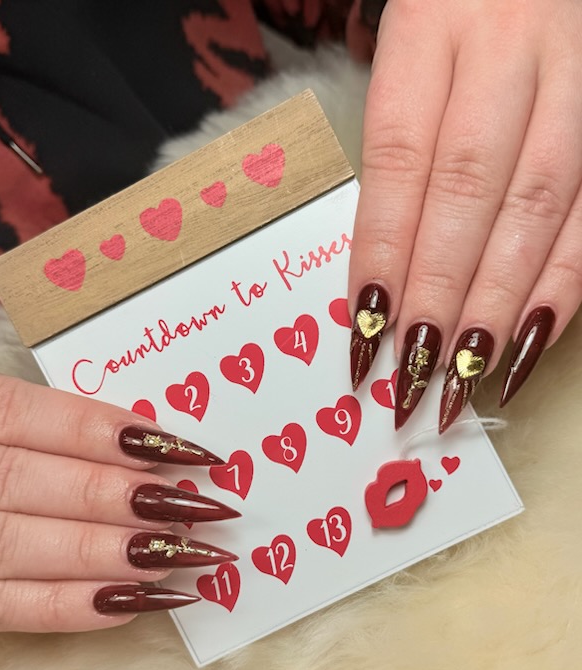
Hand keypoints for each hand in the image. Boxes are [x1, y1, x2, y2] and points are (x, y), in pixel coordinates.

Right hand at [0, 369, 237, 632]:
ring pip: (19, 547)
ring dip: (108, 555)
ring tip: (186, 557)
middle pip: (30, 484)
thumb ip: (16, 409)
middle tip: (203, 509)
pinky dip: (65, 608)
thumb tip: (133, 433)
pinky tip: (132, 603)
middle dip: (121, 498)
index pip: (26, 417)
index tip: (182, 448)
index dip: (104, 433)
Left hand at [348, 0, 581, 430]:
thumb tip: (383, 270)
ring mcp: (578, 76)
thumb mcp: (413, 47)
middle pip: (472, 189)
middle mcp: (512, 48)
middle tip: (415, 375)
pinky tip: (530, 338)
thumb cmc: (459, 11)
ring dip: (501, 302)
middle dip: (441, 293)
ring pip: (540, 206)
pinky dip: (564, 282)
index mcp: (435, 24)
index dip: (385, 250)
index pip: (401, 156)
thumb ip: (402, 142)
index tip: (367, 328)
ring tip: (465, 374)